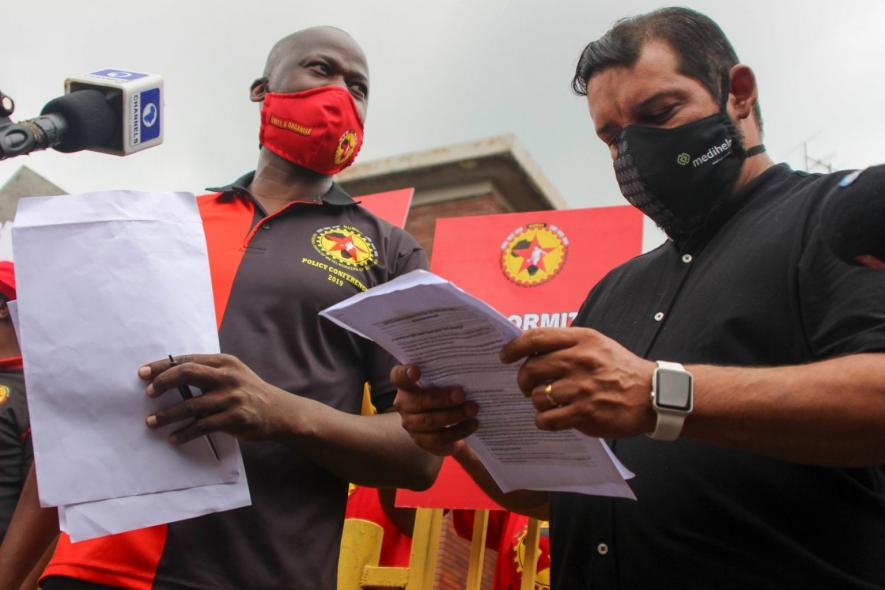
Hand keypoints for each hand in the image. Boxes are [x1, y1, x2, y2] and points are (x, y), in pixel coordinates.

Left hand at [141, 353, 293, 443]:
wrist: (279, 411)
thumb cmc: (249, 392)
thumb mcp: (233, 374)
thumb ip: (208, 373)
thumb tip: (170, 377)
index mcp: (224, 362)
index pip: (187, 360)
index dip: (163, 366)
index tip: (143, 373)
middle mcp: (228, 376)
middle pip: (188, 374)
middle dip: (164, 382)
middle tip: (149, 394)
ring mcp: (232, 397)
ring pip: (191, 404)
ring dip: (168, 414)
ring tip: (151, 421)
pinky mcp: (235, 417)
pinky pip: (202, 426)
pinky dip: (185, 433)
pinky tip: (174, 438)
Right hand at [391, 365, 477, 455]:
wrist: (441, 416)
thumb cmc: (442, 389)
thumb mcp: (443, 379)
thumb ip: (448, 372)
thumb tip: (470, 361)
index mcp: (405, 384)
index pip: (398, 377)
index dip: (405, 374)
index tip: (416, 371)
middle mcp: (403, 404)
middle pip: (419, 402)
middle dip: (442, 399)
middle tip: (462, 394)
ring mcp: (410, 424)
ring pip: (430, 422)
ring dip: (454, 416)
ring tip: (473, 410)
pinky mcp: (421, 440)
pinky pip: (438, 440)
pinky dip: (457, 432)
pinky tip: (471, 425)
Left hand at [499, 327, 656, 437]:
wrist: (653, 394)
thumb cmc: (620, 368)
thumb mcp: (598, 343)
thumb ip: (567, 343)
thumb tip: (530, 348)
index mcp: (582, 340)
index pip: (536, 338)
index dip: (514, 347)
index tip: (504, 356)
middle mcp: (581, 361)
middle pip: (531, 369)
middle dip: (523, 380)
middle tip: (528, 386)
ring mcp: (583, 388)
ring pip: (538, 396)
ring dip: (537, 402)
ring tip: (548, 402)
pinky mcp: (585, 413)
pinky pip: (548, 419)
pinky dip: (544, 420)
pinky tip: (552, 418)